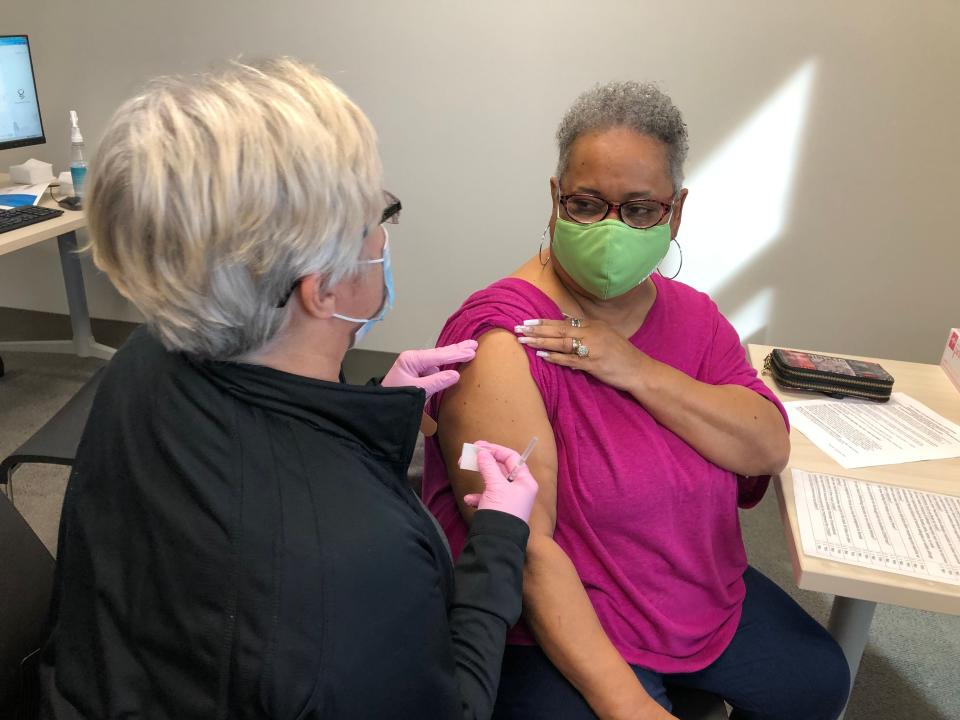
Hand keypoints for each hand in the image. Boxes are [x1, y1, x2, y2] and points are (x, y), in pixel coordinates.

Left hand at [381, 340, 477, 397]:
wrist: (380, 410)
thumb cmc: (395, 400)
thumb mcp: (417, 392)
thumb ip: (436, 382)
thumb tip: (455, 374)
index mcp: (411, 359)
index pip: (438, 356)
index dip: (456, 354)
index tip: (472, 352)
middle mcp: (414, 359)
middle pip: (439, 353)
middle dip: (457, 349)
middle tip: (474, 344)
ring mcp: (416, 367)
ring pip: (438, 359)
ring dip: (453, 355)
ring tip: (469, 349)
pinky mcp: (417, 374)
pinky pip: (435, 368)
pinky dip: (446, 364)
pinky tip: (455, 360)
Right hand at [462, 441, 538, 522]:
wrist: (498, 542)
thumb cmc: (502, 511)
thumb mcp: (496, 486)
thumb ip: (488, 466)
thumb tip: (482, 452)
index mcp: (525, 481)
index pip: (511, 457)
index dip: (495, 449)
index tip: (479, 446)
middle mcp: (518, 489)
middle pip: (501, 467)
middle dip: (484, 461)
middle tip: (469, 454)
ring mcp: (508, 500)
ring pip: (492, 481)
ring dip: (479, 476)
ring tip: (464, 469)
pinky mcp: (498, 510)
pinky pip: (487, 497)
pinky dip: (477, 496)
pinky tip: (469, 500)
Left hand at [514, 319, 648, 392]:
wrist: (639, 369)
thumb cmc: (620, 354)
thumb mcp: (603, 335)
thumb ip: (584, 330)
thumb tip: (562, 323)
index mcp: (592, 325)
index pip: (563, 321)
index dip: (543, 321)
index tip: (526, 321)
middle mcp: (591, 333)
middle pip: (559, 329)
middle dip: (537, 329)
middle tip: (518, 328)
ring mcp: (592, 348)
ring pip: (562, 343)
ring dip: (541, 341)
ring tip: (524, 341)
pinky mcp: (593, 363)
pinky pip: (570, 359)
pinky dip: (555, 357)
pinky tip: (542, 355)